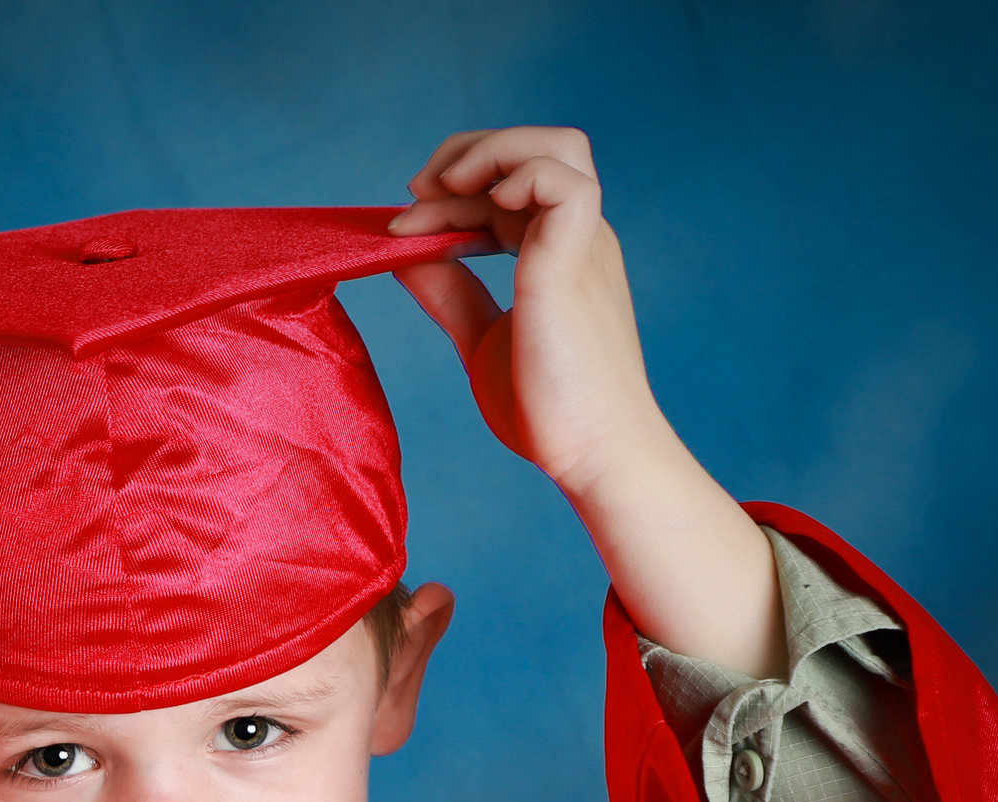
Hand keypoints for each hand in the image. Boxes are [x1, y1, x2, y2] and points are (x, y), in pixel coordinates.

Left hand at [388, 127, 670, 499]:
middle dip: (466, 156)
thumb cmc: (551, 411)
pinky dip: (519, 177)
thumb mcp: (481, 339)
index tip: (403, 227)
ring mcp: (582, 247)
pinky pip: (564, 182)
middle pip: (534, 150)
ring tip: (442, 187)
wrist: (595, 457)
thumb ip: (449, 294)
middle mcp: (577, 239)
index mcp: (558, 254)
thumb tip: (405, 256)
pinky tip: (483, 210)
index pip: (507, 190)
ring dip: (492, 151)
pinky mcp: (574, 265)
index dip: (451, 194)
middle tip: (415, 194)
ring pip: (557, 148)